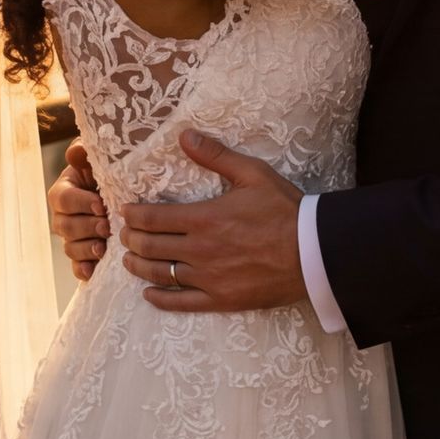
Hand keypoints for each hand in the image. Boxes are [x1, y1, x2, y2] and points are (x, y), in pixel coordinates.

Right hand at [47, 141, 107, 279]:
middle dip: (86, 227)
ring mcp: (72, 239)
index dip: (80, 203)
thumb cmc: (111, 174)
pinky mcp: (83, 257)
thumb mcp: (98, 160)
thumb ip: (85, 153)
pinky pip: (77, 267)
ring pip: (70, 248)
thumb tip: (75, 153)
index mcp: (63, 191)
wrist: (127, 197)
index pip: (64, 199)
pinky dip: (83, 270)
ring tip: (104, 248)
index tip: (101, 205)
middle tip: (107, 227)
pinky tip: (93, 270)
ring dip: (86, 249)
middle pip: (65, 226)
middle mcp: (63, 217)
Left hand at [116, 131, 308, 312]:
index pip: (153, 218)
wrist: (315, 253)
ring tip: (128, 260)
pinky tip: (149, 294)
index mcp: (204, 218)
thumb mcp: (253, 174)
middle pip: (150, 247)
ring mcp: (209, 278)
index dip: (133, 215)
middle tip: (123, 234)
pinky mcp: (222, 299)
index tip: (125, 212)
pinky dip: (161, 299)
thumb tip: (185, 135)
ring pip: (160, 274)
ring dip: (138, 266)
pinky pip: (182, 302)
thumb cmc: (286, 211)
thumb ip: (216, 156)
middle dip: (131, 240)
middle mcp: (200, 250)